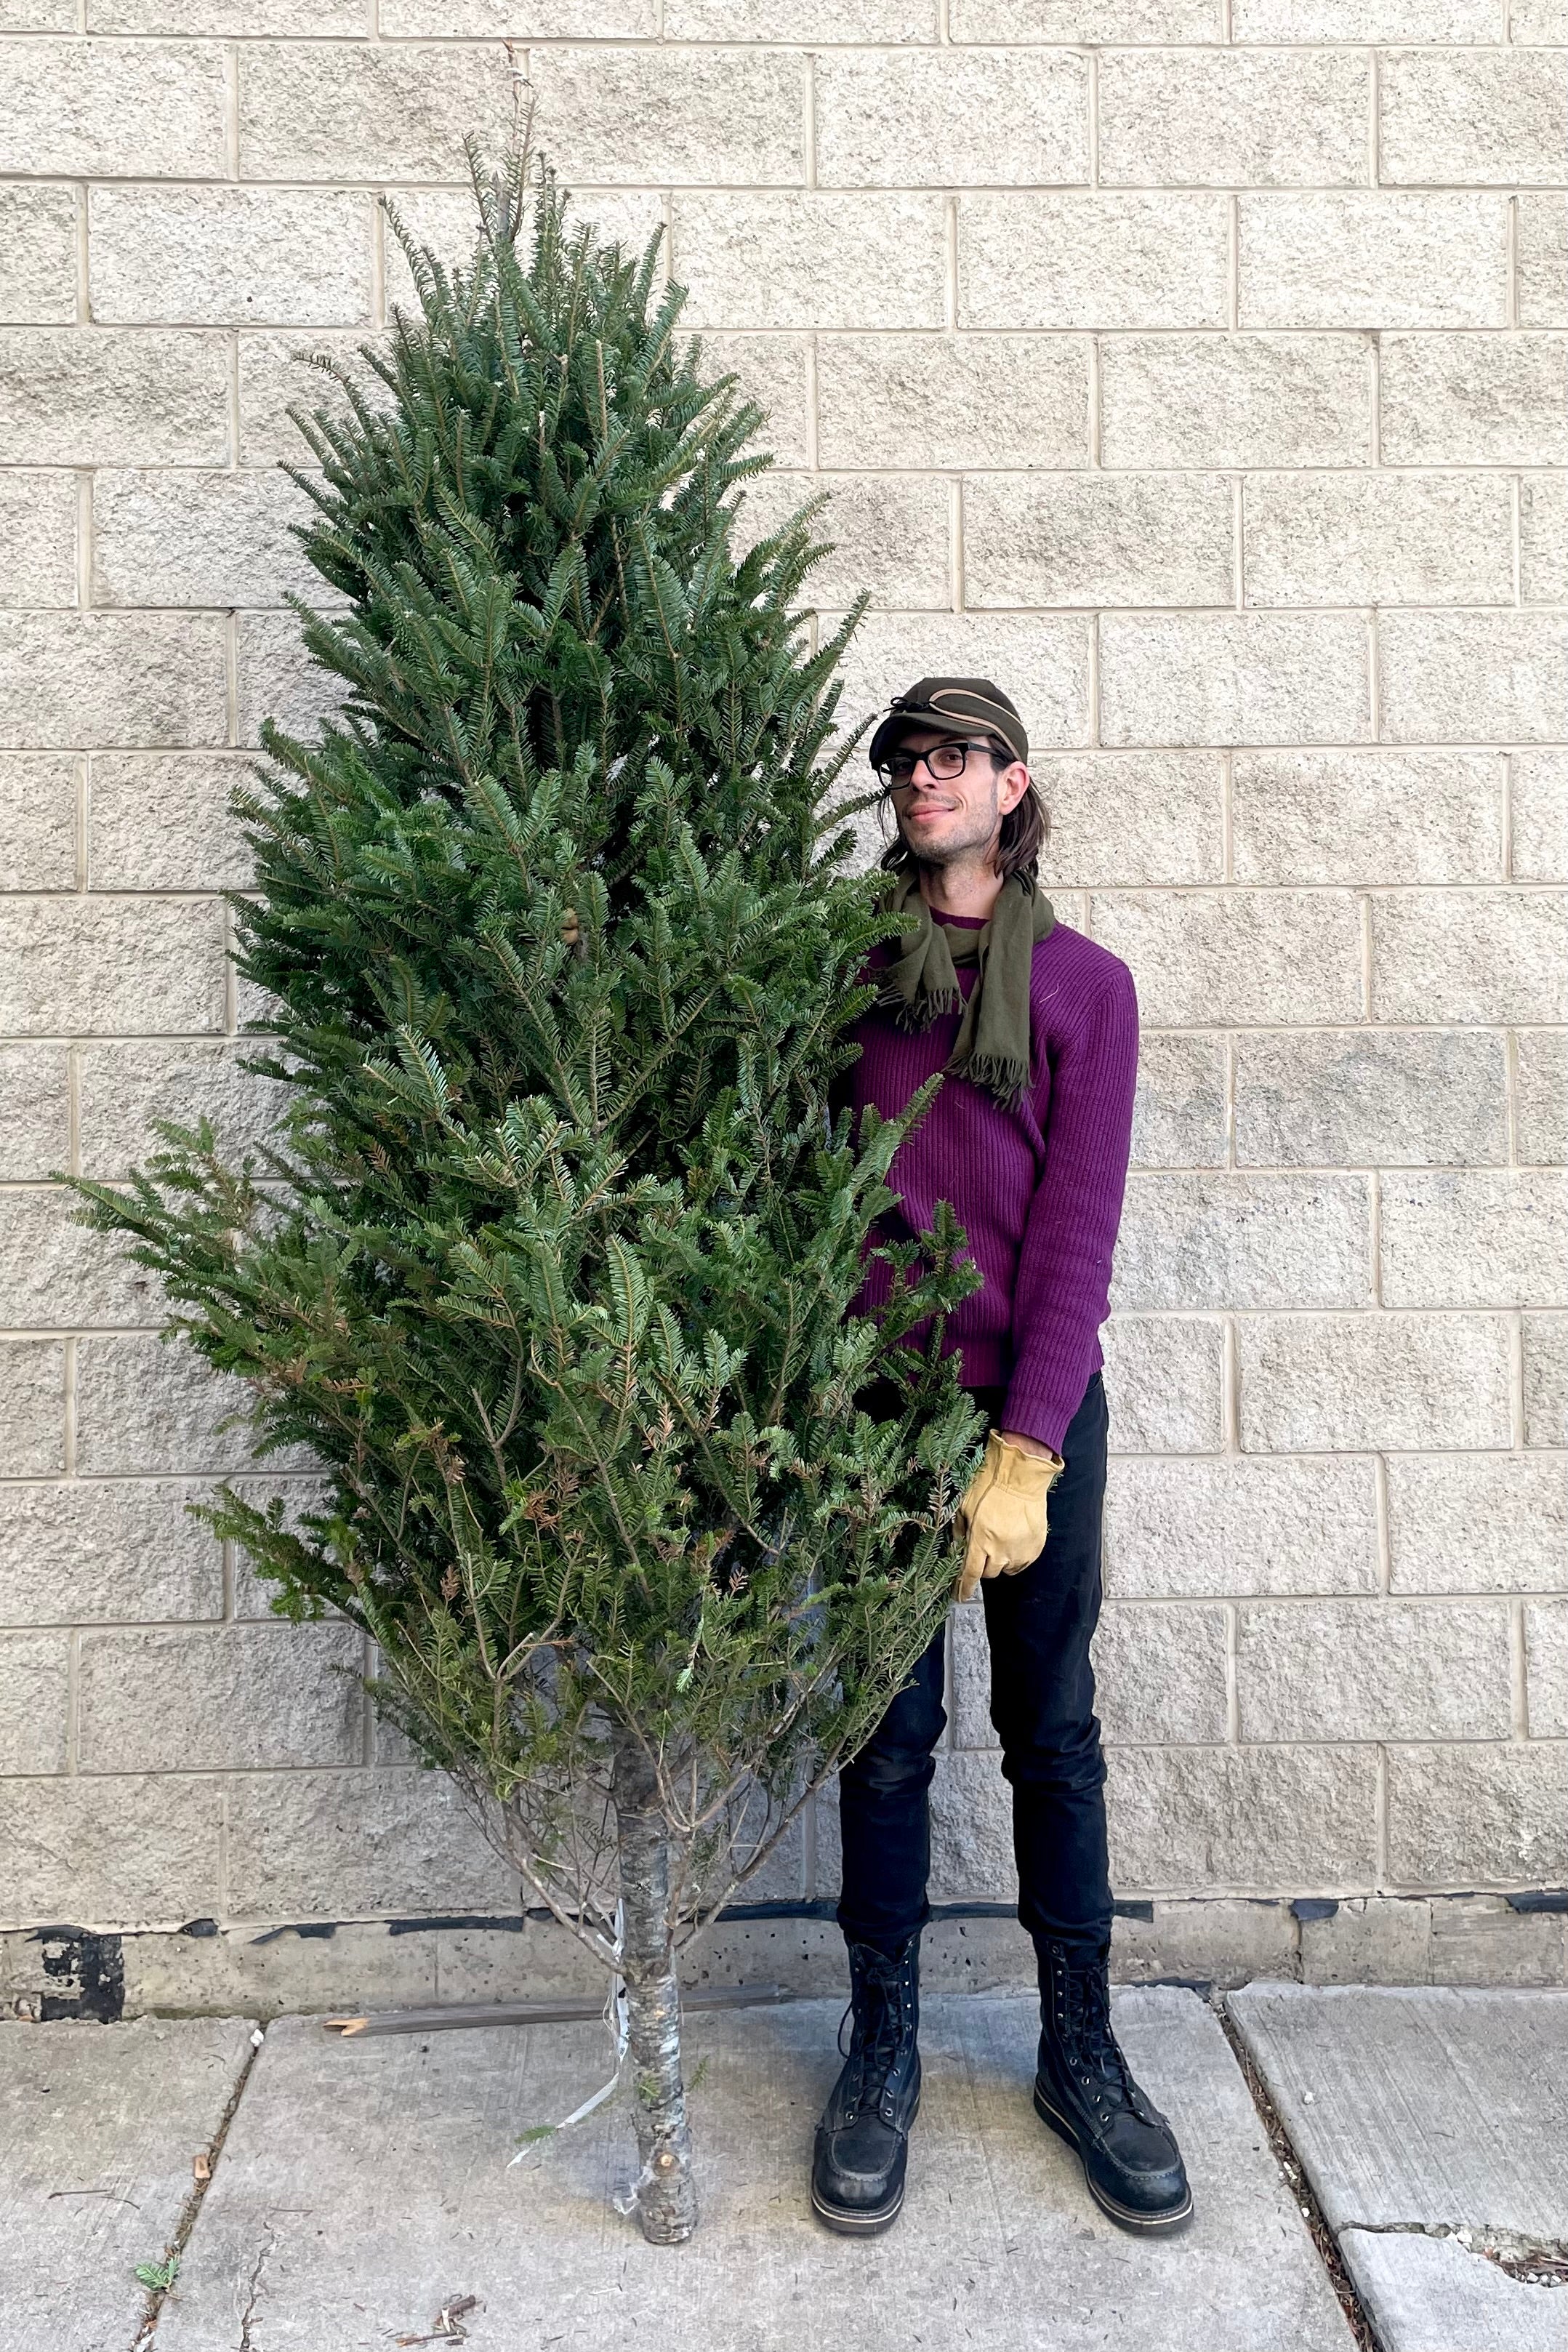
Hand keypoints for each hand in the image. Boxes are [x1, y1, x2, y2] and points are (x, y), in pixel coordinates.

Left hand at [953, 1430, 1063, 1603]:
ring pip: (1007, 1570)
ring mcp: (1020, 1550)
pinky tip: (1013, 1543)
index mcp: (981, 1540)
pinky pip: (1023, 1563)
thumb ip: (960, 1529)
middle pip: (989, 1573)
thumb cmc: (991, 1487)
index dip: (964, 1587)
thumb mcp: (966, 1506)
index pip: (971, 1573)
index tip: (960, 1595)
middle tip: (984, 1551)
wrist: (1021, 1476)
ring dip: (1000, 1562)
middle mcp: (1001, 1549)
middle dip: (983, 1566)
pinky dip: (1016, 1558)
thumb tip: (957, 1543)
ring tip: (1000, 1543)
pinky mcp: (1035, 1547)